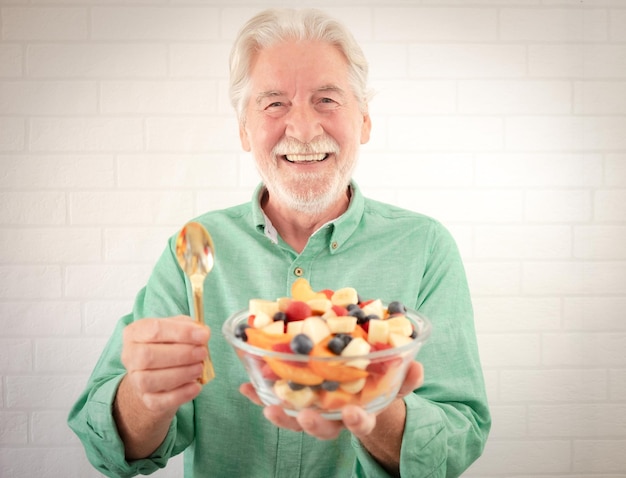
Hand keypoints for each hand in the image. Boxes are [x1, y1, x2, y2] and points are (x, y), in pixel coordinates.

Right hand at [121, 316, 209, 416]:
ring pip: (150, 380)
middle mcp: (130, 355)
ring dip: (181, 374)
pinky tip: (196, 386)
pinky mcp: (145, 399)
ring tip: (200, 368)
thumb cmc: (168, 345)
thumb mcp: (177, 329)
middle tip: (202, 353)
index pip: (155, 329)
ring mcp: (135, 380)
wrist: (157, 374)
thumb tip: (202, 333)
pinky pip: (159, 401)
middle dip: (181, 354)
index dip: (182, 332)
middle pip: (148, 356)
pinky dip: (181, 394)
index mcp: (135, 332)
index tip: (204, 336)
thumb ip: (189, 327)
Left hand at [240, 361, 423, 440]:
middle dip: (312, 423)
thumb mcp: (394, 385)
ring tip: (266, 404)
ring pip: (295, 417)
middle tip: (305, 415)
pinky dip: (259, 395)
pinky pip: (275, 400)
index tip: (354, 414)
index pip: (358, 424)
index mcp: (358, 414)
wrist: (359, 394)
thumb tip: (417, 366)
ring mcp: (312, 410)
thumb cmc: (374, 389)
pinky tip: (245, 387)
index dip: (355, 422)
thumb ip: (405, 379)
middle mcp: (332, 418)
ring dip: (281, 412)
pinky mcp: (294, 400)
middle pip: (320, 428)